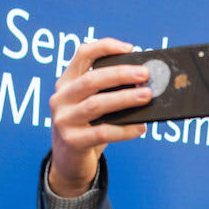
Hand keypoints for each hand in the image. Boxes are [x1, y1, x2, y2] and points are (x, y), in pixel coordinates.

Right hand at [48, 38, 152, 196]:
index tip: (130, 48)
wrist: (69, 161)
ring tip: (147, 97)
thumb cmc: (88, 127)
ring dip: (124, 99)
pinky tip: (140, 127)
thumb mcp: (91, 104)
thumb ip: (108, 91)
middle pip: (92, 79)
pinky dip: (124, 130)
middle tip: (145, 75)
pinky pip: (102, 133)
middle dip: (120, 74)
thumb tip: (143, 84)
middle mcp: (61, 98)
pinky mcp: (72, 141)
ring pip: (96, 104)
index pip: (82, 54)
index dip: (105, 47)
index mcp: (66, 82)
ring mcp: (64, 120)